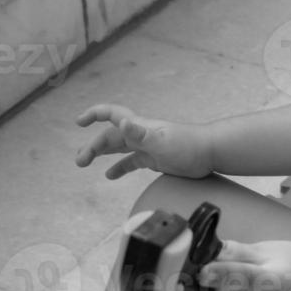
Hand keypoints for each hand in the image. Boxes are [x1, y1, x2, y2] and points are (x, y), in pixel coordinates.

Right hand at [75, 103, 211, 179]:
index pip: (112, 115)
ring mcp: (148, 146)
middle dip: (93, 146)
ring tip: (84, 163)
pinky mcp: (155, 159)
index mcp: (140, 126)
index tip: (79, 122)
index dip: (94, 114)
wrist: (212, 152)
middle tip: (79, 161)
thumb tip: (122, 124)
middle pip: (111, 136)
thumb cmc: (189, 146)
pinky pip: (132, 162)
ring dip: (101, 153)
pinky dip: (120, 167)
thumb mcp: (162, 142)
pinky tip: (110, 175)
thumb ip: (142, 134)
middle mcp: (141, 134)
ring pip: (119, 148)